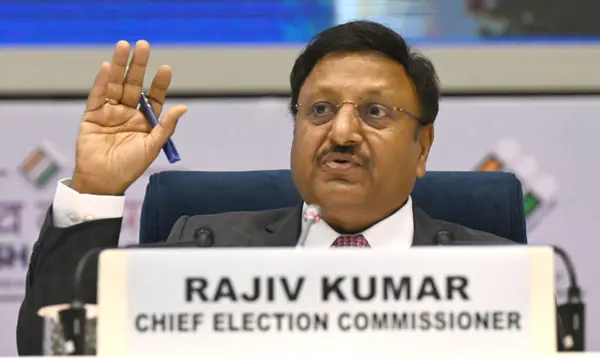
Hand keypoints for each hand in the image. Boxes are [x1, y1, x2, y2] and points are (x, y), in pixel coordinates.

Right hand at [71, 40, 186, 194]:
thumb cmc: (130, 167)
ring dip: (120, 65)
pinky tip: (108, 67)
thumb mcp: (152, 147)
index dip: (159, 83)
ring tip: (124, 46)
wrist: (103, 181)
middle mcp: (128, 113)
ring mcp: (110, 112)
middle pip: (134, 84)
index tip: (166, 68)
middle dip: (139, 65)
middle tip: (144, 45)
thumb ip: (165, 127)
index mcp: (145, 121)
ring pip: (116, 84)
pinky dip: (102, 81)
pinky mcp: (92, 114)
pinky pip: (98, 94)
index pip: (154, 96)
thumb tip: (183, 108)